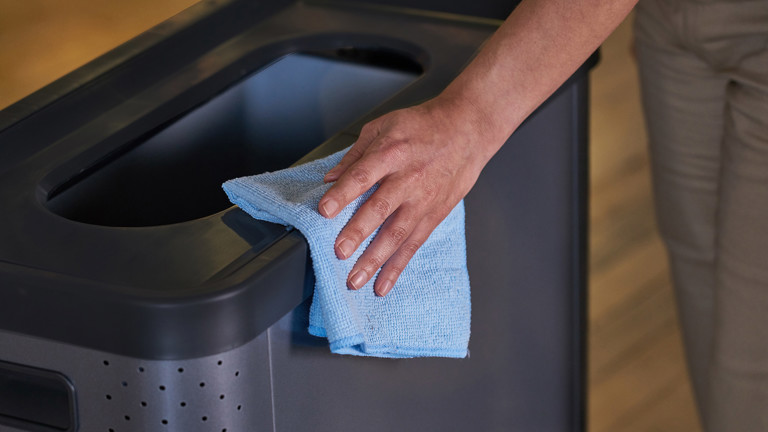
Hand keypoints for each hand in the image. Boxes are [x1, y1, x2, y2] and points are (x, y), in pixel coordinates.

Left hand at [317, 96, 495, 296]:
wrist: (467, 130)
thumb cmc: (423, 126)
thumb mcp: (384, 126)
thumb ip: (355, 155)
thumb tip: (330, 179)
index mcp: (391, 152)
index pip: (363, 175)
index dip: (343, 193)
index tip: (324, 210)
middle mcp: (408, 178)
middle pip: (380, 208)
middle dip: (358, 232)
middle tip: (340, 252)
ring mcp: (423, 200)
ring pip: (397, 233)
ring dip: (375, 259)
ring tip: (355, 280)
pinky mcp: (434, 215)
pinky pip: (414, 245)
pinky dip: (397, 267)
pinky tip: (382, 285)